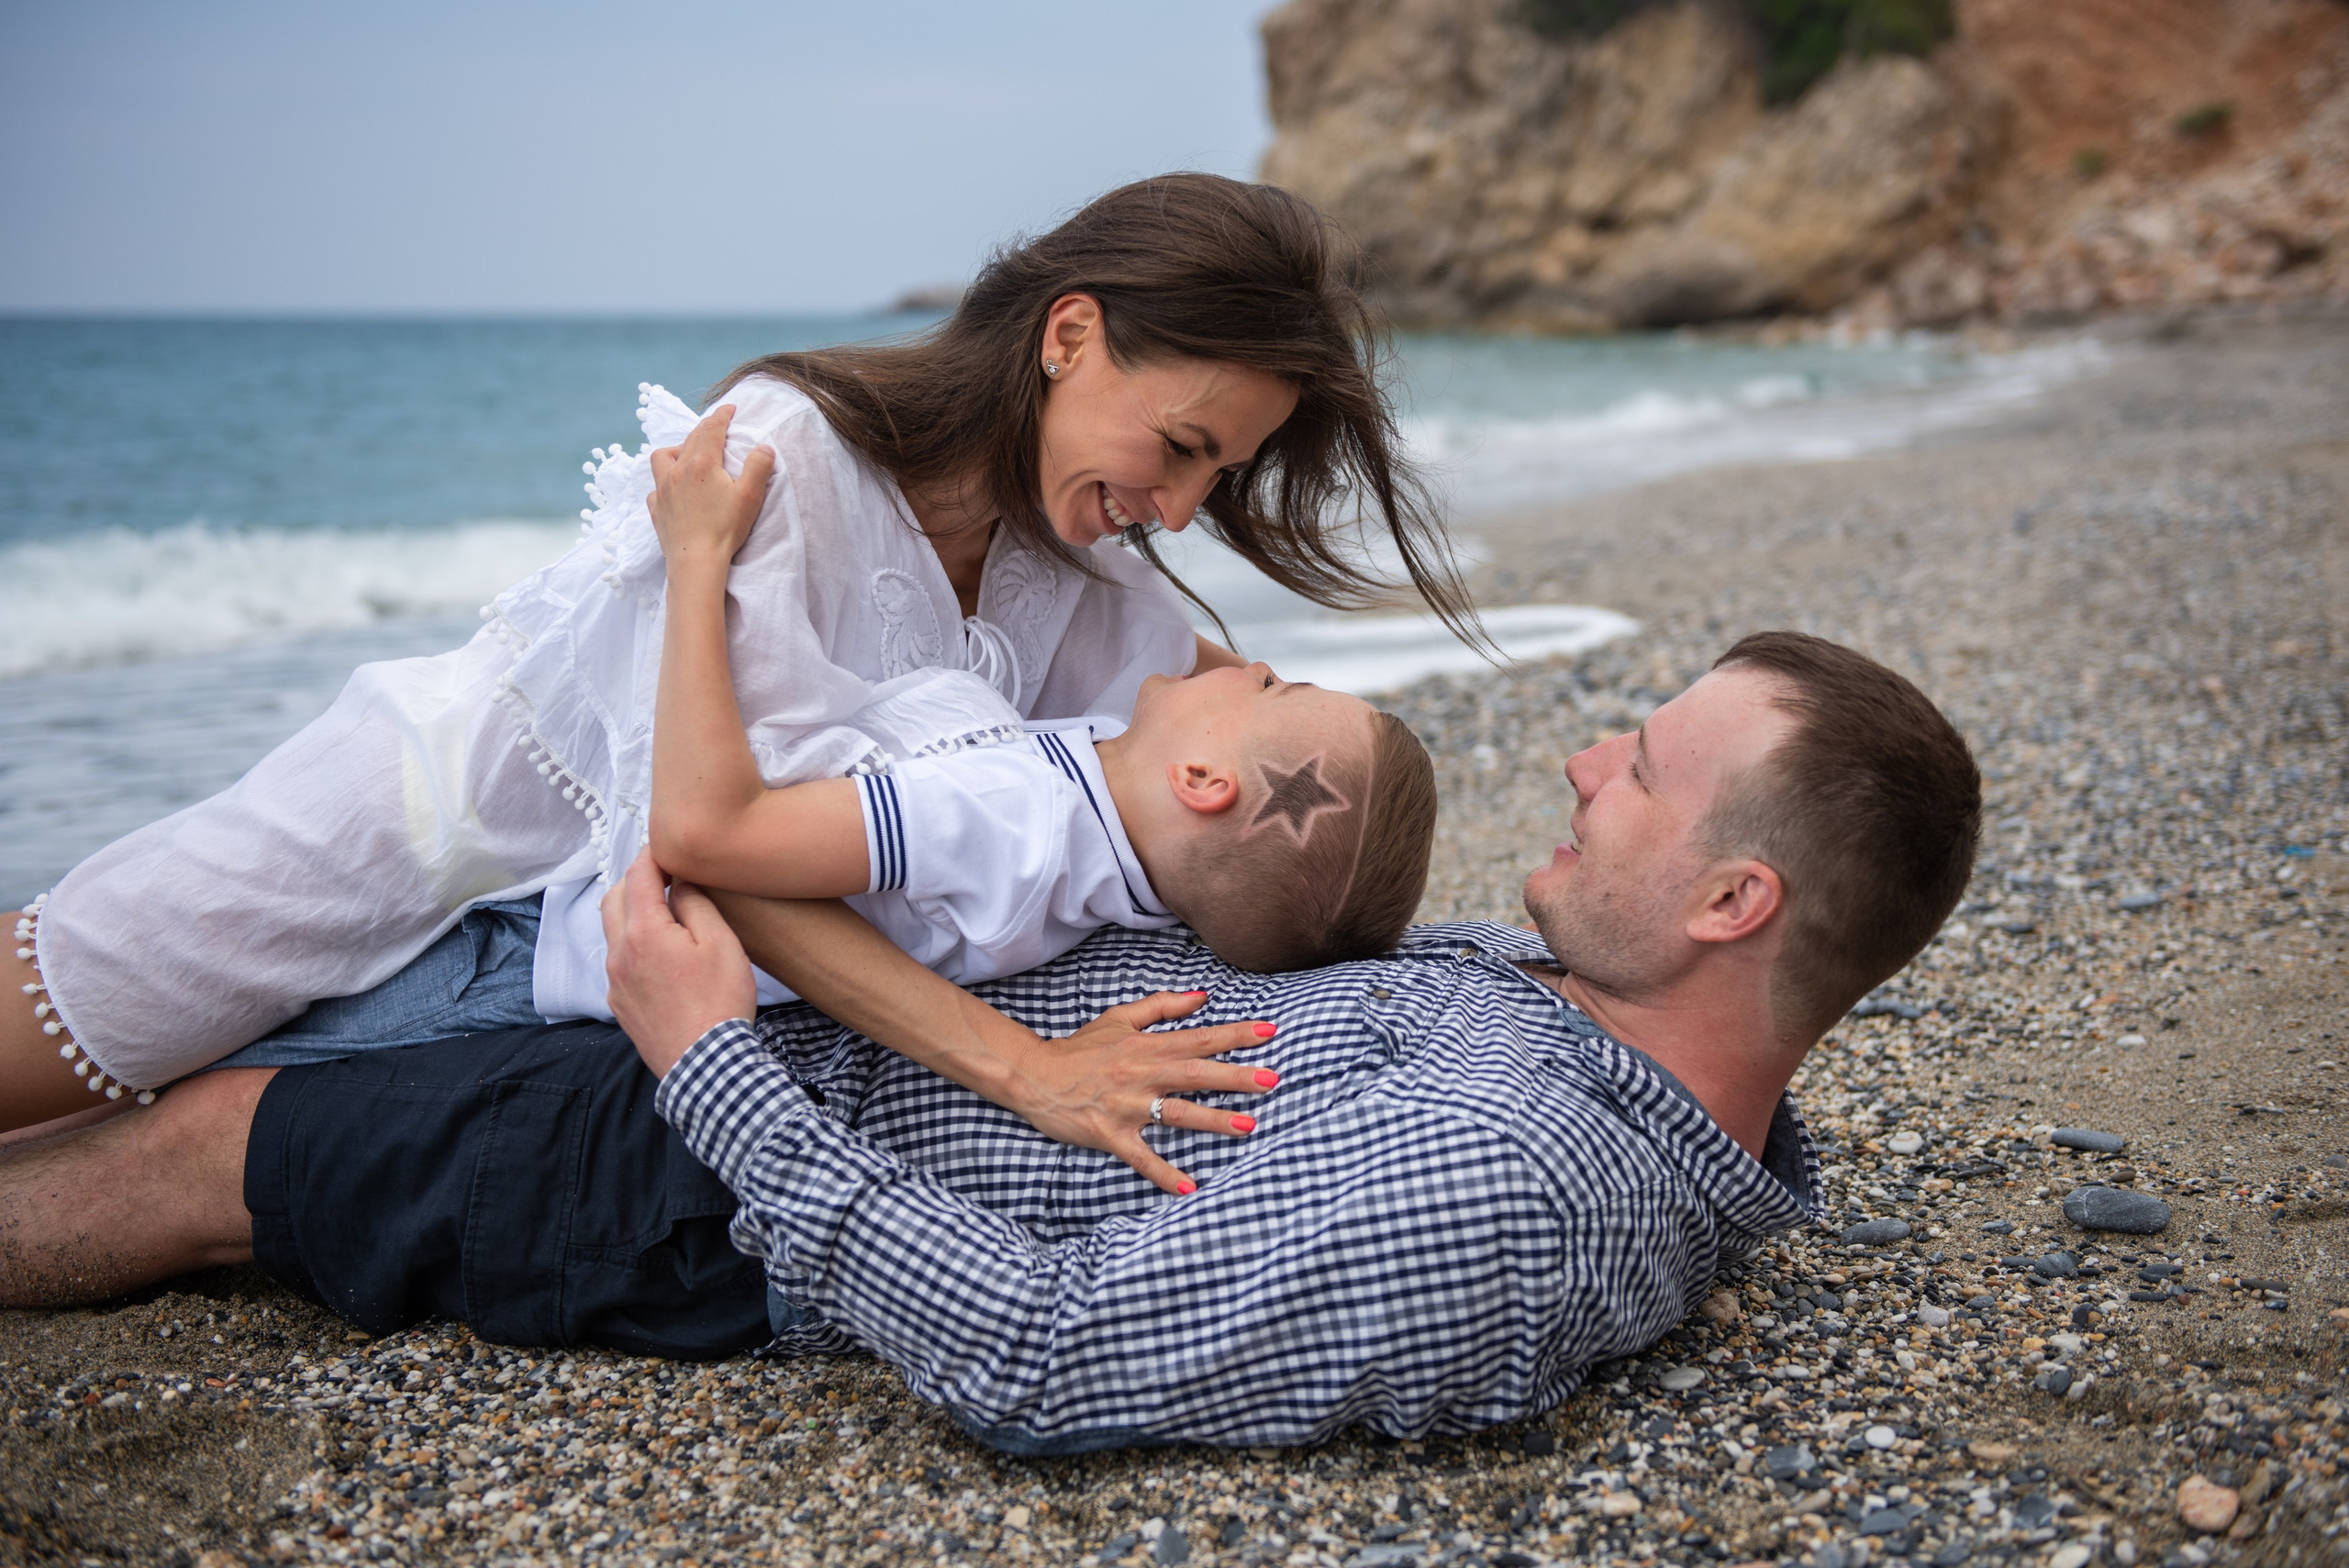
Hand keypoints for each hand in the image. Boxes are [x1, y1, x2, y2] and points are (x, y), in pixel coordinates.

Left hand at [601, 851, 756, 1077]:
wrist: (706, 1065)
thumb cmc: (720, 1001)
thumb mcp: (721, 943)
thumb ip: (695, 904)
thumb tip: (679, 882)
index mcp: (643, 932)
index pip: (638, 875)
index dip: (653, 854)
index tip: (669, 846)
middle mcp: (619, 953)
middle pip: (613, 898)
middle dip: (635, 880)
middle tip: (664, 876)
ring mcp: (615, 981)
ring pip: (613, 931)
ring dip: (632, 913)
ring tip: (665, 914)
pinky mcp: (619, 1004)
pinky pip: (619, 961)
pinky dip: (634, 944)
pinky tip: (662, 956)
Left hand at [646, 404, 775, 569]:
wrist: (696, 562)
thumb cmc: (725, 529)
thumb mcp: (750, 496)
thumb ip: (758, 466)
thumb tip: (764, 447)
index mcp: (701, 463)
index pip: (711, 428)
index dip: (722, 415)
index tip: (730, 408)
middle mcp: (678, 471)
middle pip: (689, 439)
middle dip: (704, 428)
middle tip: (716, 427)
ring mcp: (663, 490)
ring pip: (662, 457)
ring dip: (675, 450)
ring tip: (687, 455)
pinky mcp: (656, 510)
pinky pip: (655, 488)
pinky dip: (664, 482)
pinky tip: (672, 490)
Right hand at [1007, 990, 1279, 1196]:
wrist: (1034, 1075)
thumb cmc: (1080, 1048)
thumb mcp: (1120, 1018)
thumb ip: (1162, 1006)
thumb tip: (1202, 996)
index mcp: (1146, 1046)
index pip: (1199, 1038)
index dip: (1235, 1035)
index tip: (1269, 1033)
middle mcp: (1141, 1075)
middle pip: (1195, 1074)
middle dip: (1235, 1077)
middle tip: (1272, 1080)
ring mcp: (1127, 1107)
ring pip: (1176, 1114)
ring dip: (1213, 1120)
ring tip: (1248, 1126)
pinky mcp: (1111, 1135)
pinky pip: (1141, 1158)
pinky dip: (1164, 1174)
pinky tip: (1190, 1188)